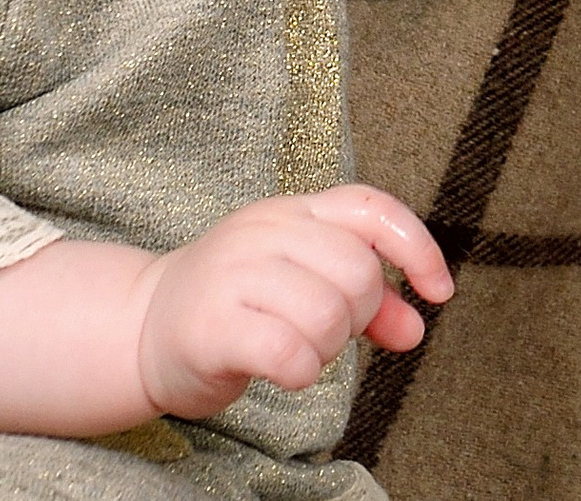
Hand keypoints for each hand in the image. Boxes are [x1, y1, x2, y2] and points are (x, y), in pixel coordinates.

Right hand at [134, 185, 453, 419]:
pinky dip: (301, 372)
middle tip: (327, 332)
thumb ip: (366, 301)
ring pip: (327, 314)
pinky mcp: (211, 325)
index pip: (371, 208)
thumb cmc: (237, 305)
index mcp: (292, 211)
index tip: (438, 293)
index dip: (417, 248)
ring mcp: (233, 274)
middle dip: (359, 316)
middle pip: (357, 272)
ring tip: (299, 350)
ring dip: (327, 349)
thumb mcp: (303, 284)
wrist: (142, 328)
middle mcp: (263, 230)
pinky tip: (284, 371)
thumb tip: (416, 328)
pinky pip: (290, 353)